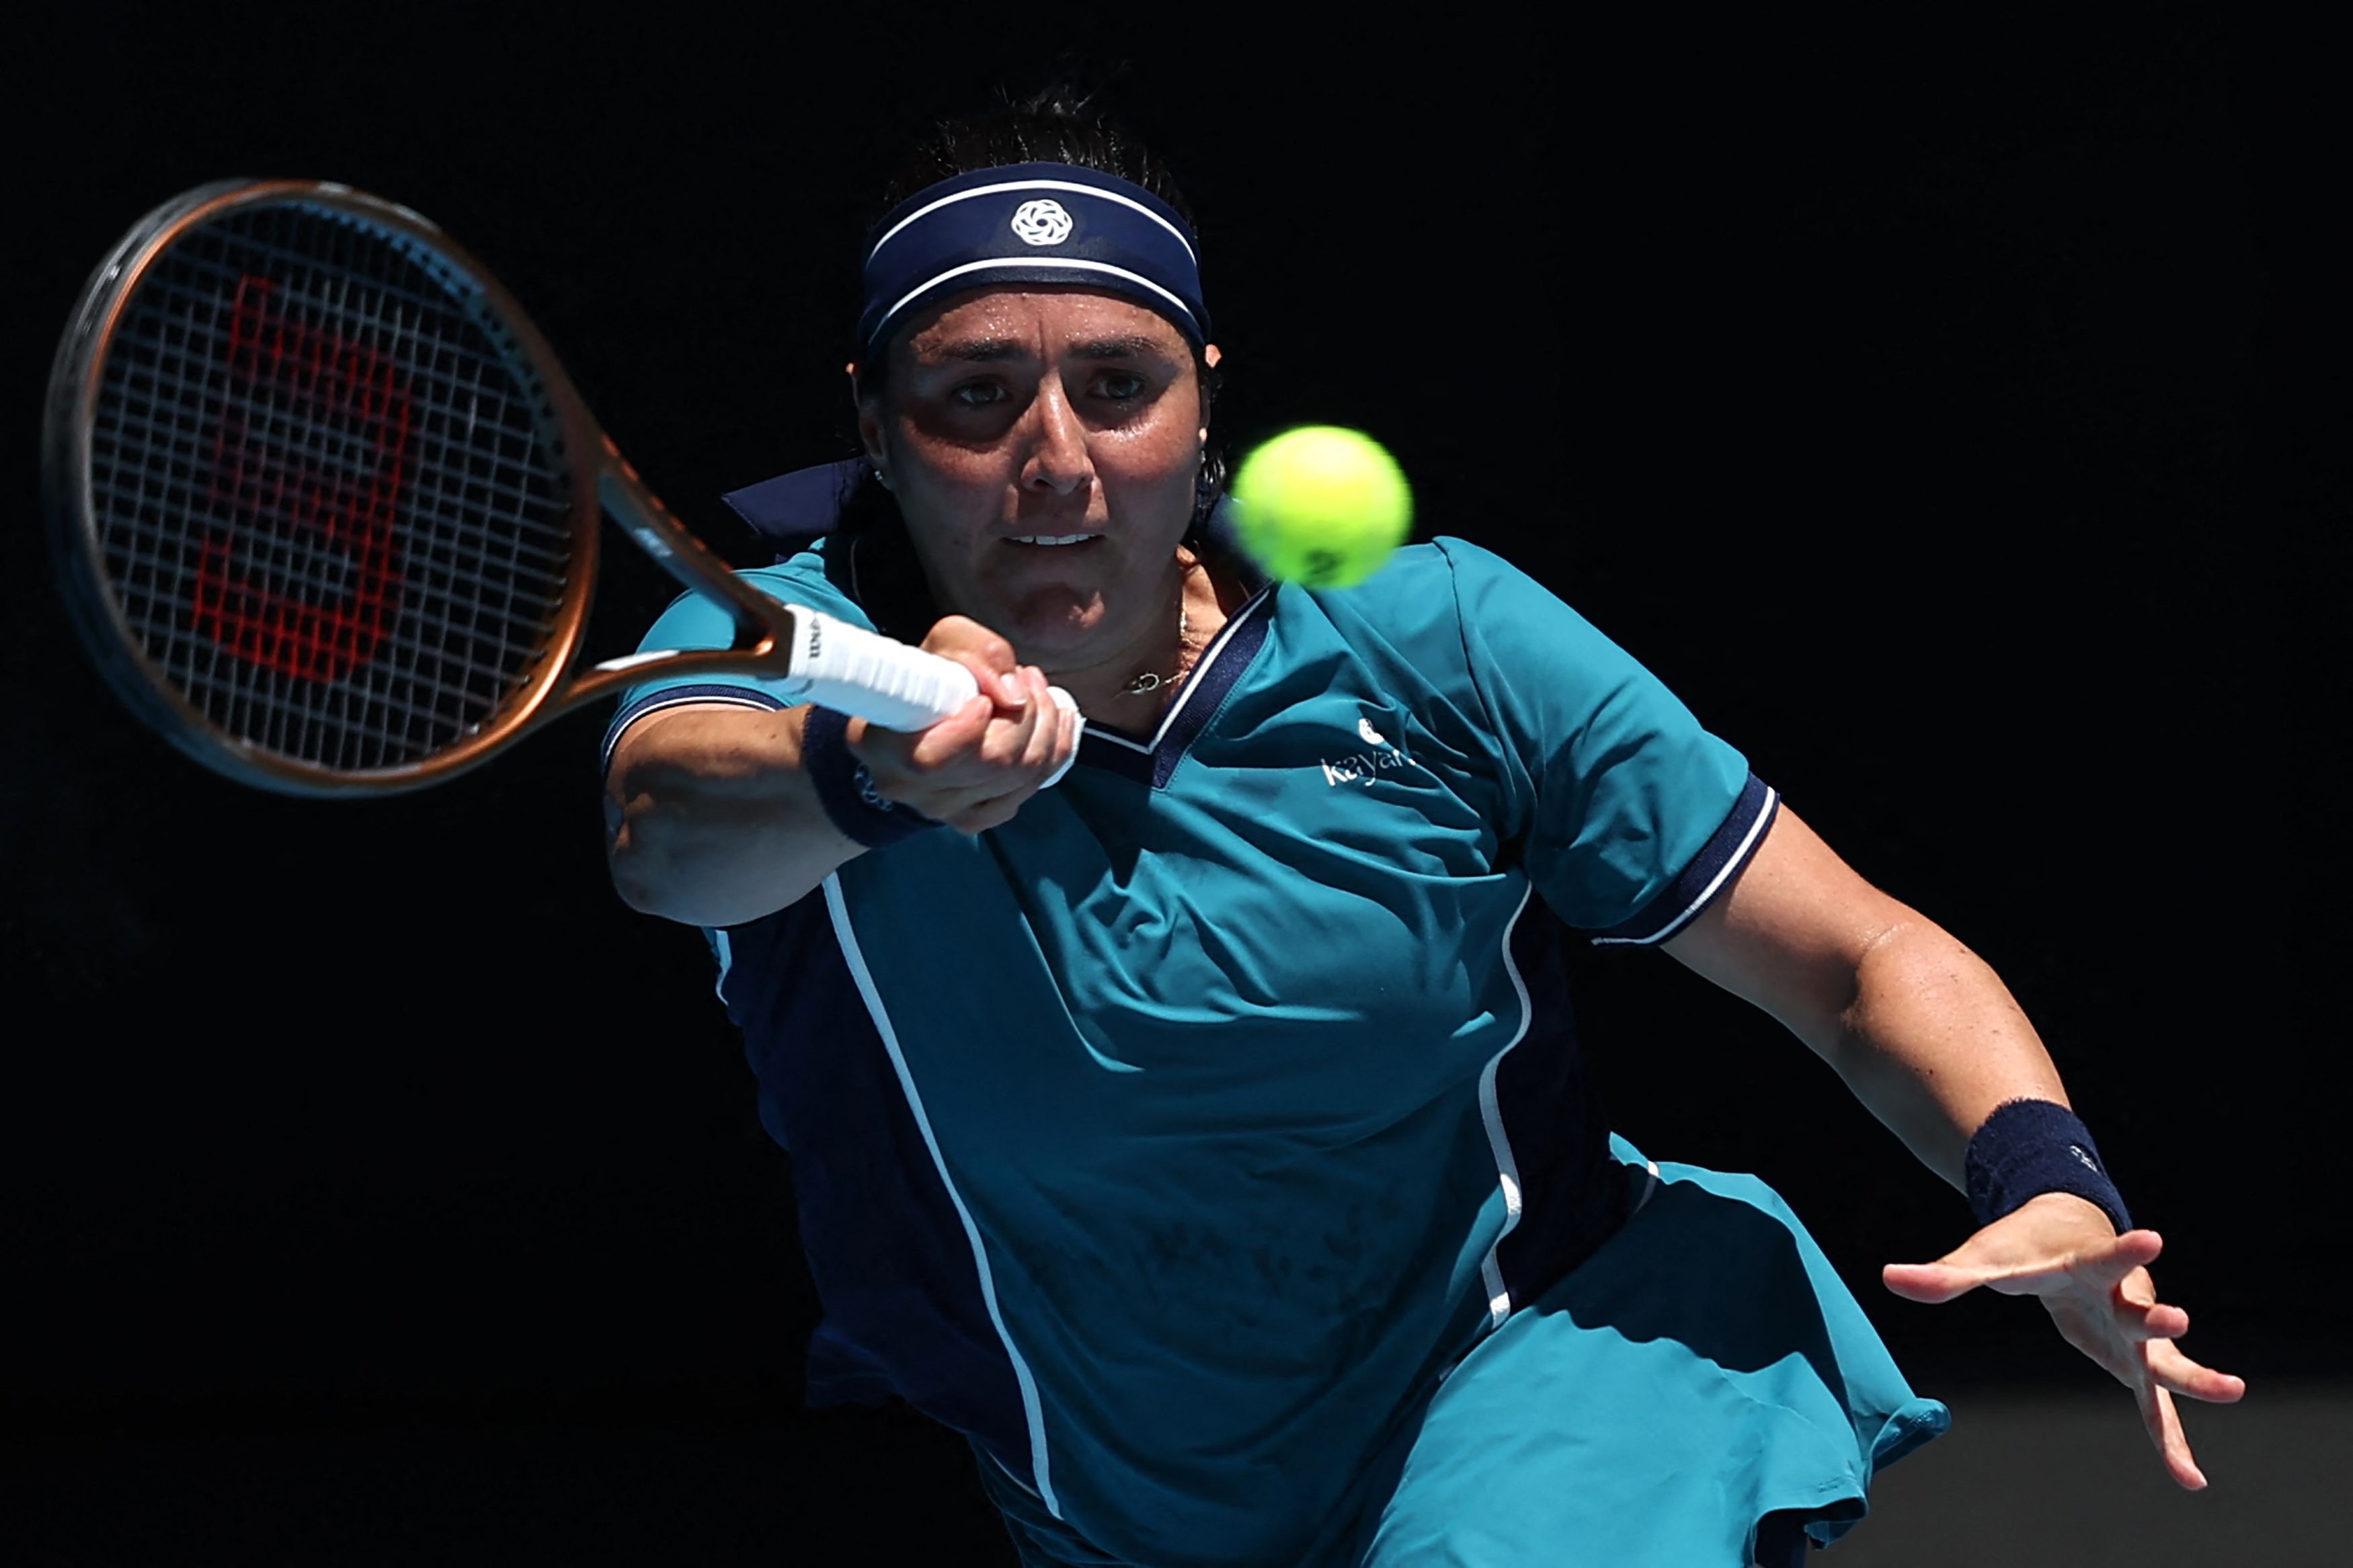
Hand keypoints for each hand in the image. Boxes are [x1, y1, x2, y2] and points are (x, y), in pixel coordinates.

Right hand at [847, 615, 1076, 833]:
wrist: (921, 716)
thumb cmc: (930, 674)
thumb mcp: (947, 642)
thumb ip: (979, 654)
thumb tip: (1013, 695)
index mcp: (880, 745)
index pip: (931, 760)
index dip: (969, 732)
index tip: (983, 699)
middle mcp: (908, 787)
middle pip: (994, 763)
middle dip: (1028, 712)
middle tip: (1027, 676)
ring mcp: (943, 810)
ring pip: (1020, 778)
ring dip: (1046, 726)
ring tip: (1037, 691)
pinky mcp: (974, 818)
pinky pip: (1030, 790)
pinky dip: (1054, 751)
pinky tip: (1055, 720)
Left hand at [1883, 1192, 2245, 1488]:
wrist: (2073, 1235)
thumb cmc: (2026, 1246)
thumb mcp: (1986, 1258)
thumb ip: (1946, 1275)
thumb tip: (1890, 1278)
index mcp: (2086, 1263)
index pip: (2104, 1255)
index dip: (2124, 1250)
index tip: (2153, 1237)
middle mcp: (2119, 1296)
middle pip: (2140, 1307)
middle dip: (2157, 1315)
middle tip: (2178, 1316)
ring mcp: (2132, 1332)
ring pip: (2164, 1359)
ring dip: (2192, 1376)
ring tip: (2232, 1389)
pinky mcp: (2133, 1363)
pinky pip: (2153, 1407)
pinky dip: (2169, 1440)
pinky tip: (2189, 1479)